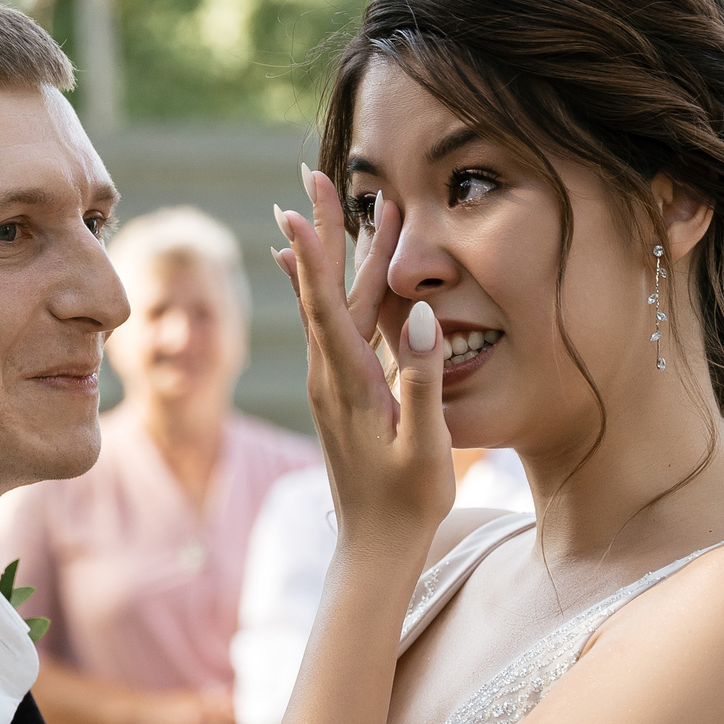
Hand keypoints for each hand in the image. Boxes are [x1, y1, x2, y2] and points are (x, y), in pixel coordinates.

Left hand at [271, 171, 455, 560]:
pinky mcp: (341, 391)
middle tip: (312, 173)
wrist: (374, 550)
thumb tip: (416, 318)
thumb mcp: (425, 446)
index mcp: (348, 383)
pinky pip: (335, 325)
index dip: (313, 253)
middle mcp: (329, 376)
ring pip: (331, 302)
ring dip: (334, 251)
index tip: (297, 205)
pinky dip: (336, 286)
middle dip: (321, 229)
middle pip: (321, 289)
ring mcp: (332, 383)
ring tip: (333, 200)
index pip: (324, 305)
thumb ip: (422, 382)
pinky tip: (330, 270)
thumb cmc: (407, 504)